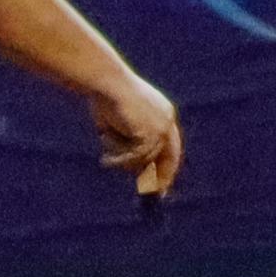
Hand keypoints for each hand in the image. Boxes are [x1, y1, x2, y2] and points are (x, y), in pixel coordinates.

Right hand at [88, 75, 183, 199]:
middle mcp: (167, 120)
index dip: (167, 166)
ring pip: (143, 159)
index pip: (171, 145)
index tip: (162, 185)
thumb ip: (130, 143)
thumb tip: (134, 170)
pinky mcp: (151, 133)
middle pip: (169, 157)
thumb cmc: (104, 96)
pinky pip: (133, 157)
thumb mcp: (118, 122)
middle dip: (160, 178)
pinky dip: (118, 159)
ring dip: (121, 158)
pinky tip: (105, 158)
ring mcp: (161, 127)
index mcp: (163, 114)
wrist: (105, 80)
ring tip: (105, 154)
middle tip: (150, 195)